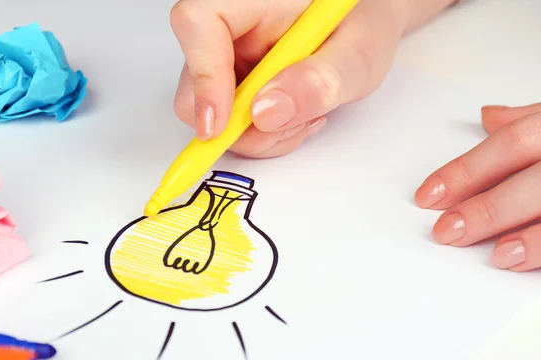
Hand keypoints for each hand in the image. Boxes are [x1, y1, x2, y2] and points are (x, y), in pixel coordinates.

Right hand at [170, 0, 457, 157]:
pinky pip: (228, 122)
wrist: (367, 24)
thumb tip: (264, 113)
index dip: (203, 78)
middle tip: (287, 127)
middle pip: (195, 82)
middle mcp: (231, 23)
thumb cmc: (363, 22)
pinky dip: (261, 133)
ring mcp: (228, 54)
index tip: (219, 125)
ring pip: (210, 112)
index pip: (200, 23)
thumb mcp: (358, 52)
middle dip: (239, 124)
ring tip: (304, 116)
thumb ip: (319, 81)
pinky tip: (293, 116)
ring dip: (257, 134)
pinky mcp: (232, 80)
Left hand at [415, 103, 540, 271]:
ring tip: (497, 256)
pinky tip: (525, 262)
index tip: (427, 195)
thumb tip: (488, 117)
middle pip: (531, 182)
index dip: (466, 171)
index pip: (510, 144)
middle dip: (486, 208)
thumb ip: (528, 121)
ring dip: (529, 237)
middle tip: (446, 231)